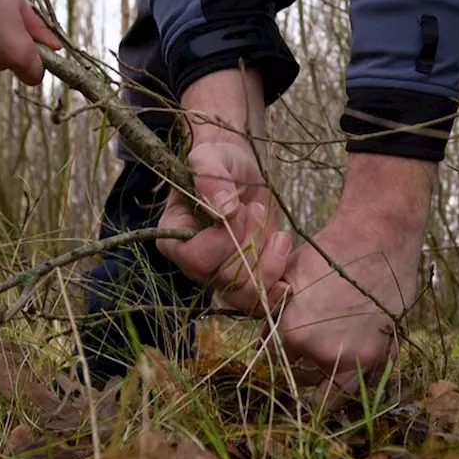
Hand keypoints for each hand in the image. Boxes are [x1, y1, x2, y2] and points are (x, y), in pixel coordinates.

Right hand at [156, 141, 293, 314]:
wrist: (242, 170)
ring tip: (273, 228)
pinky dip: (278, 281)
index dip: (224, 238)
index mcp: (175, 237)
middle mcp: (195, 264)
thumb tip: (223, 210)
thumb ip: (211, 178)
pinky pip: (261, 300)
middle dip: (250, 243)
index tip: (238, 208)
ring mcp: (221, 274)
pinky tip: (283, 249)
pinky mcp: (248, 277)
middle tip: (257, 209)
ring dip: (267, 260)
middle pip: (225, 279)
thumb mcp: (211, 158)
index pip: (197, 258)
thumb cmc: (220, 161)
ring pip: (246, 293)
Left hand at [272, 153, 433, 412]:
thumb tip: (267, 334)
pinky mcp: (383, 354)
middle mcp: (323, 353)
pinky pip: (361, 384)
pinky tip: (347, 369)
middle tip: (303, 352)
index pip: (273, 356)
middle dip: (297, 365)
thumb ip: (273, 311)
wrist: (378, 237)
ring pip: (329, 392)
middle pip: (299, 377)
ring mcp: (357, 358)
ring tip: (323, 365)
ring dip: (323, 381)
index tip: (281, 342)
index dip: (275, 346)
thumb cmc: (329, 250)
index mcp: (294, 333)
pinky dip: (351, 380)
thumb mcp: (287, 275)